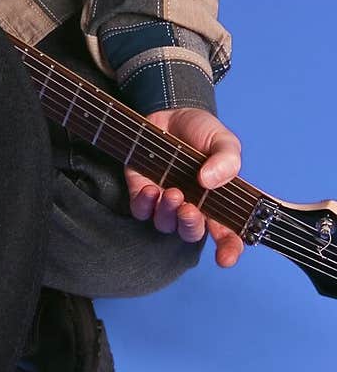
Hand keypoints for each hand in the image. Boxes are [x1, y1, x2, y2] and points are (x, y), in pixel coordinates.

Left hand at [125, 108, 244, 267]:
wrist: (171, 113)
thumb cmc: (201, 132)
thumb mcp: (224, 141)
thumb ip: (227, 161)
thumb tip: (210, 180)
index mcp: (218, 202)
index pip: (227, 234)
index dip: (228, 249)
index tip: (225, 258)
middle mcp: (192, 206)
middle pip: (192, 233)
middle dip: (190, 226)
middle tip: (190, 209)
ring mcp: (166, 201)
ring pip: (165, 225)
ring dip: (168, 213)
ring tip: (172, 192)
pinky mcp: (142, 191)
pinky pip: (141, 211)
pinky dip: (145, 204)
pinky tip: (150, 189)